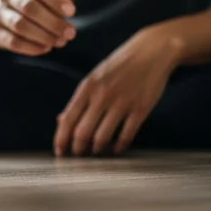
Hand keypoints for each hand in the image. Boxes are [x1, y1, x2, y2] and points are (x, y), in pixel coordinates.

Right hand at [0, 0, 80, 55]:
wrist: (7, 14)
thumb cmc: (36, 2)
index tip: (71, 12)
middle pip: (28, 7)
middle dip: (52, 22)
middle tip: (70, 33)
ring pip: (20, 25)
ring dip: (43, 36)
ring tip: (60, 42)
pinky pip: (13, 41)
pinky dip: (31, 47)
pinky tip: (45, 48)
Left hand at [53, 27, 182, 156]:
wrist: (151, 51)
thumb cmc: (119, 65)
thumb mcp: (94, 77)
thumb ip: (80, 100)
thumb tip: (61, 120)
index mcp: (87, 87)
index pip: (68, 119)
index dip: (61, 139)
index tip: (59, 153)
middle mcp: (101, 96)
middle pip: (82, 132)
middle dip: (77, 150)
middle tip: (78, 159)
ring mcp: (122, 103)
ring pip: (103, 137)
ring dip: (97, 150)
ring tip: (96, 153)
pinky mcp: (141, 109)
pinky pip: (126, 135)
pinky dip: (119, 147)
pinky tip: (116, 150)